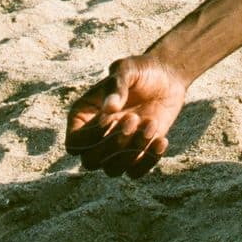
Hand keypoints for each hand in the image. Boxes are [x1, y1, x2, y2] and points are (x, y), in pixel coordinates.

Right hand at [65, 54, 188, 177]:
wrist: (167, 77)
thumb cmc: (141, 70)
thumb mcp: (128, 69)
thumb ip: (117, 85)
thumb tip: (109, 108)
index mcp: (83, 118)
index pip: (74, 144)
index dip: (90, 138)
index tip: (111, 118)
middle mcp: (96, 138)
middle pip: (90, 162)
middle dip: (113, 144)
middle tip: (134, 118)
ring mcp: (116, 148)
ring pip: (112, 170)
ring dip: (133, 152)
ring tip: (151, 124)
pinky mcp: (137, 154)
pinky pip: (135, 172)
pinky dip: (148, 161)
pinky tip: (162, 140)